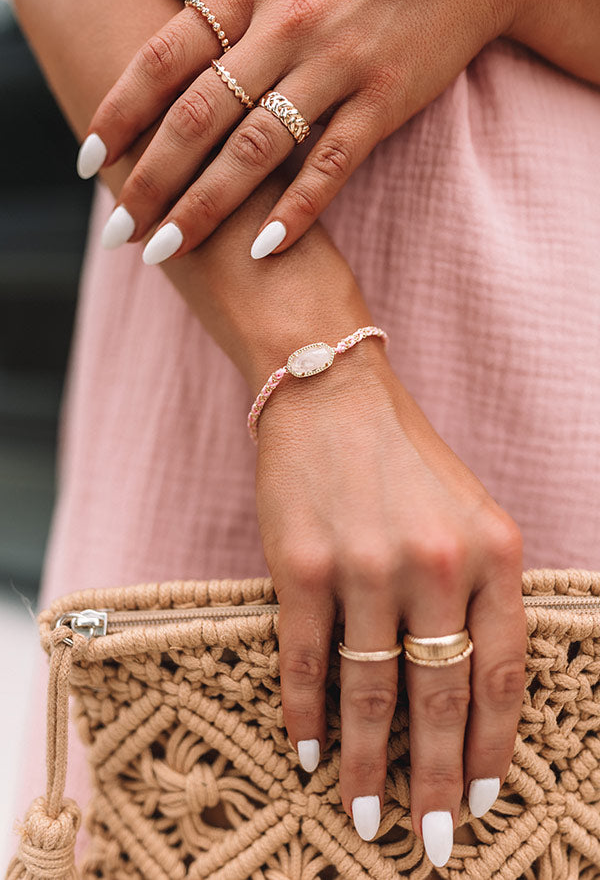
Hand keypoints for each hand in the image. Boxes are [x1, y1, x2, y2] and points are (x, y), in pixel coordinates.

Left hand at [79, 0, 518, 261]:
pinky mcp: (384, 102)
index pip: (166, 57)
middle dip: (151, 177)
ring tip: (166, 249)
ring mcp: (337, 67)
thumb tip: (162, 32)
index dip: (121, 111)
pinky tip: (261, 248)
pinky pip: (331, 166)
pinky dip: (295, 210)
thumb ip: (221, 0)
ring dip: (205, 205)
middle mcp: (286, 28)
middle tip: (119, 229)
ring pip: (256, 149)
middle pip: (199, 115)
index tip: (88, 160)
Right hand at [254, 339, 525, 863]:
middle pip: (440, 697)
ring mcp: (366, 564)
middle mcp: (435, 562)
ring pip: (371, 690)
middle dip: (434, 780)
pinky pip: (308, 660)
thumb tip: (467, 694)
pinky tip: (308, 752)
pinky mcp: (303, 565)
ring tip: (367, 815)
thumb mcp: (469, 513)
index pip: (501, 673)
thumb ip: (479, 590)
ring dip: (367, 764)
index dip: (490, 748)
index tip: (479, 799)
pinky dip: (306, 714)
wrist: (332, 395)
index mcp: (492, 550)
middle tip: (430, 841)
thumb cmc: (404, 460)